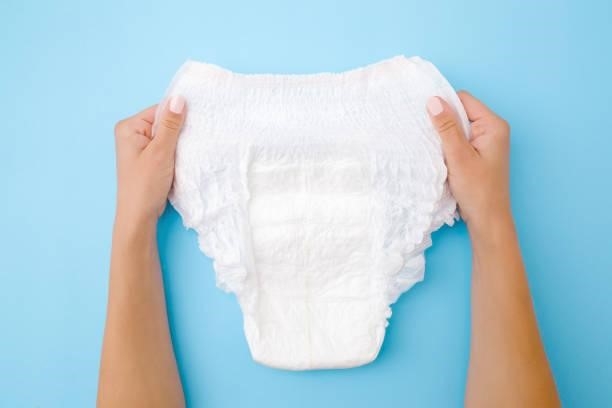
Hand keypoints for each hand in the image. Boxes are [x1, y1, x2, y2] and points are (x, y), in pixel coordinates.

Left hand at [113, 95, 186, 226]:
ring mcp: (140, 147)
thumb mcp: (161, 152)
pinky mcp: (149, 159)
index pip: (160, 110)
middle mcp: (132, 134)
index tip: (197, 122)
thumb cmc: (145, 185)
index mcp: (129, 127)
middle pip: (164, 122)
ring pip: (168, 136)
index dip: (178, 116)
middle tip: (196, 137)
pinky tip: (185, 157)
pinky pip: (167, 148)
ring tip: (190, 149)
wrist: (139, 216)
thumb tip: (179, 99)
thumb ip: (170, 125)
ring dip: (179, 143)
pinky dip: (177, 152)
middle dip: (179, 130)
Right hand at [426, 91, 510, 229]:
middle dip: (442, 120)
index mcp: (493, 125)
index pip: (464, 100)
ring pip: (457, 127)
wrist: (487, 219)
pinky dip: (447, 145)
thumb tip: (433, 100)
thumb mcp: (458, 156)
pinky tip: (438, 154)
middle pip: (461, 112)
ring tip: (431, 144)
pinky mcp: (478, 153)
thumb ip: (446, 127)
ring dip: (443, 134)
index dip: (444, 104)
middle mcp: (492, 130)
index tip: (424, 115)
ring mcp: (485, 142)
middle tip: (425, 131)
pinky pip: (458, 140)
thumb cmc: (477, 190)